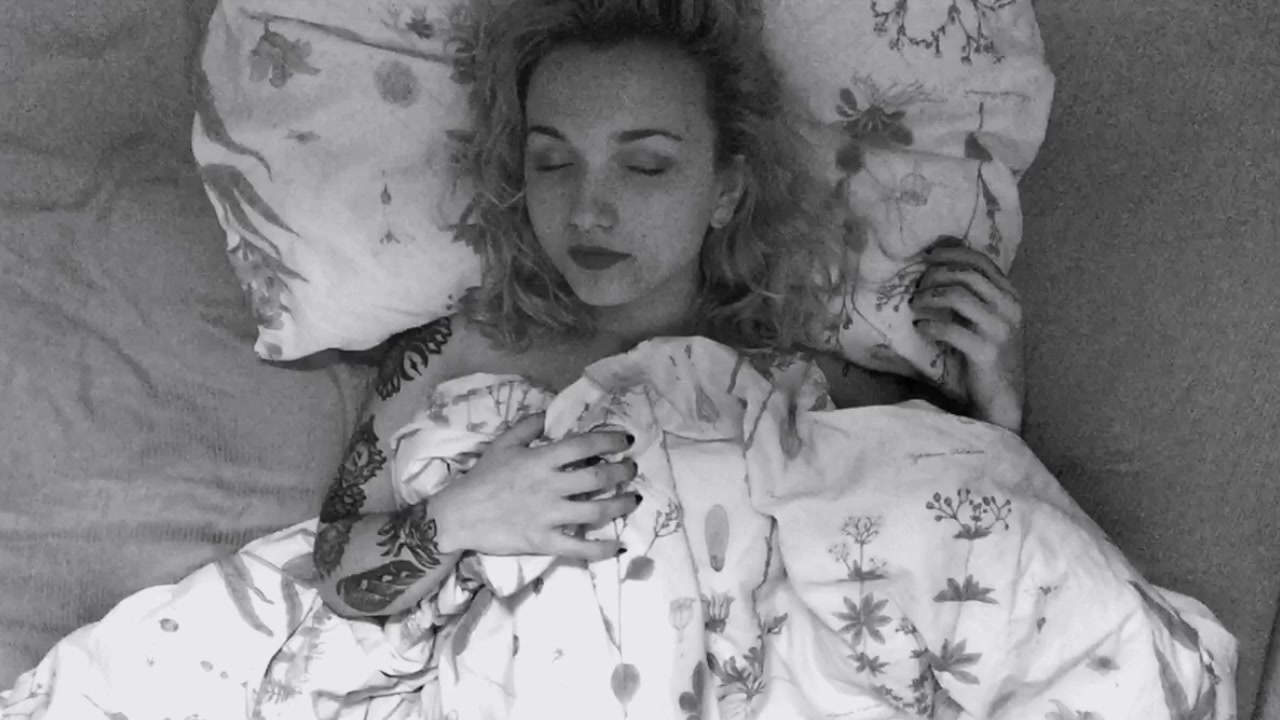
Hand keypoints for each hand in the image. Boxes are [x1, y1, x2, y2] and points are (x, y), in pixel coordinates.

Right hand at [429, 413, 639, 560]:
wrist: (459, 515)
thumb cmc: (482, 478)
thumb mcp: (502, 444)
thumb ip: (527, 427)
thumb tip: (548, 414)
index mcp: (541, 459)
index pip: (585, 445)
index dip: (610, 440)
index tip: (626, 441)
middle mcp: (550, 486)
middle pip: (598, 476)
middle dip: (622, 472)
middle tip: (632, 469)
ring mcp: (549, 515)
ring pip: (597, 510)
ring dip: (621, 504)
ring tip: (633, 499)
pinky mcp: (545, 541)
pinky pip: (581, 548)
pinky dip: (603, 549)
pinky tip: (620, 546)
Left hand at [910, 241, 1025, 432]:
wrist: (1001, 400)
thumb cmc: (986, 359)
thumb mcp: (983, 322)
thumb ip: (970, 298)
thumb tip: (934, 270)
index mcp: (1010, 296)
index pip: (981, 261)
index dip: (952, 253)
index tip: (927, 255)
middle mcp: (1009, 307)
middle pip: (966, 274)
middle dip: (935, 275)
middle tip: (915, 287)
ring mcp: (1000, 329)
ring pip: (958, 295)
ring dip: (928, 297)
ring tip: (914, 305)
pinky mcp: (987, 351)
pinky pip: (951, 329)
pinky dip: (930, 325)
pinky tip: (920, 328)